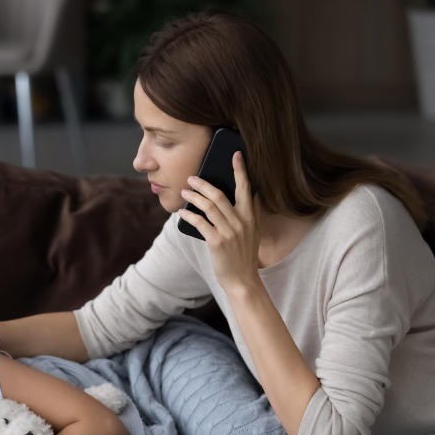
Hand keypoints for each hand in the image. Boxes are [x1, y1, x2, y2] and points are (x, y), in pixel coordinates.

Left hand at [178, 151, 260, 294]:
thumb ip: (250, 213)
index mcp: (251, 216)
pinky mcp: (217, 242)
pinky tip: (182, 212)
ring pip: (208, 206)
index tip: (235, 154)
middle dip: (203, 183)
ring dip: (193, 196)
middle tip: (191, 177)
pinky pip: (200, 223)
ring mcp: (229, 232)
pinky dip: (189, 215)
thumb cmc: (244, 255)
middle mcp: (241, 221)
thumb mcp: (252, 232)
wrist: (243, 280)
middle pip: (219, 194)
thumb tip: (249, 193)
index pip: (246, 187)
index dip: (240, 169)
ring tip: (184, 192)